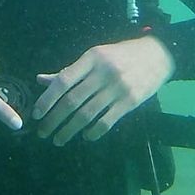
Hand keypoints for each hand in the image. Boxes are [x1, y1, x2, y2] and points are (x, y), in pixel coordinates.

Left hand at [31, 35, 174, 145]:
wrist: (157, 54)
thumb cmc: (121, 55)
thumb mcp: (95, 57)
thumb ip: (69, 71)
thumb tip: (41, 80)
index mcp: (91, 58)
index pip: (63, 81)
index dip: (47, 99)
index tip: (37, 114)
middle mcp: (103, 73)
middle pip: (72, 101)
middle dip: (54, 119)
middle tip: (42, 132)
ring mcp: (118, 88)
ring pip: (87, 114)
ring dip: (69, 130)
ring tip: (58, 139)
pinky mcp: (131, 101)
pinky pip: (106, 121)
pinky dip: (93, 132)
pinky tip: (85, 136)